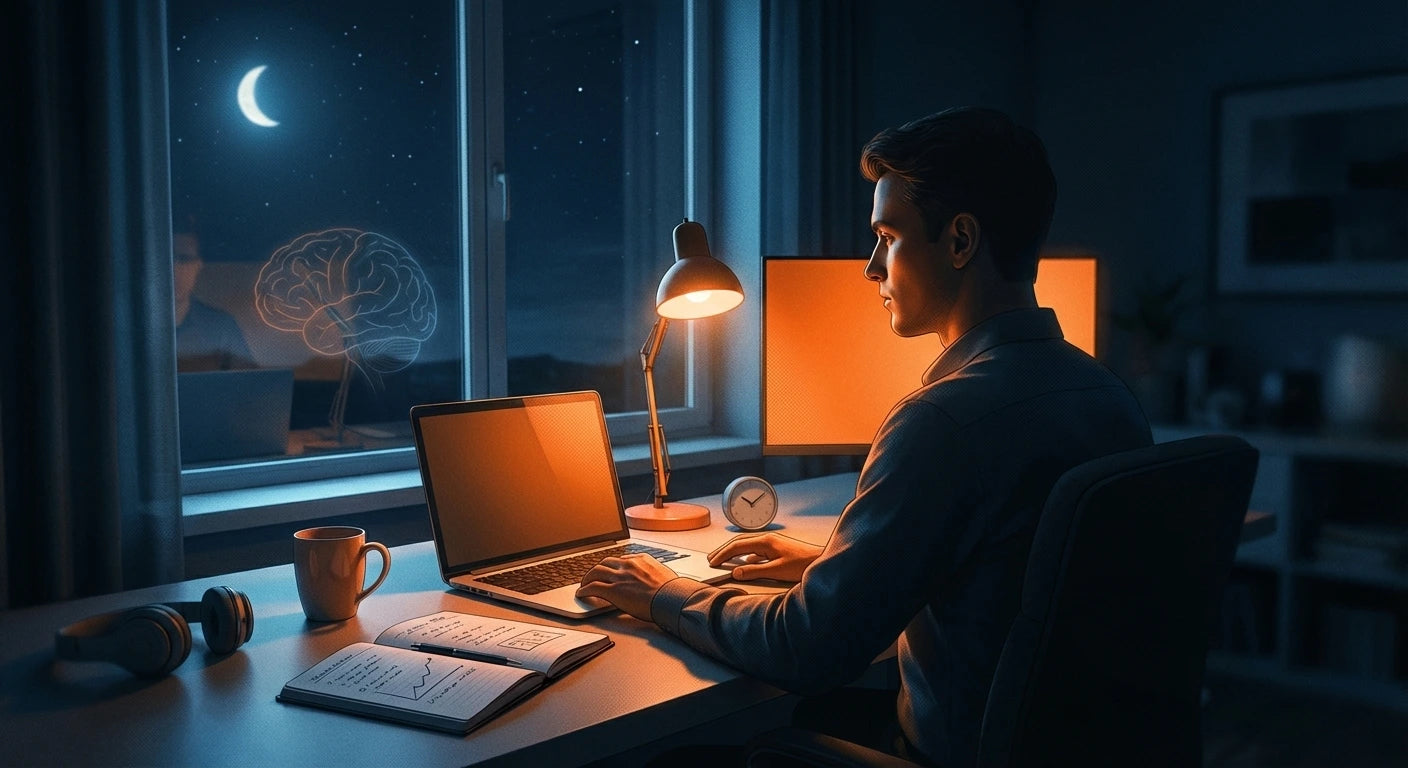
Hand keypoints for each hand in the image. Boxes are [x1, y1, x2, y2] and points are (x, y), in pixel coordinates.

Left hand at [576, 553, 678, 620]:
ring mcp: (619, 577)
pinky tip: (581, 593)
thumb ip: (654, 571)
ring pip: (595, 571)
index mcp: (641, 560)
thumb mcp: (665, 574)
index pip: (621, 559)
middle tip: (593, 576)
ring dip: (587, 578)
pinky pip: (593, 587)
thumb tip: (653, 576)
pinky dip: (584, 589)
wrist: (670, 599)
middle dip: (597, 569)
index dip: (612, 565)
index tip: (610, 570)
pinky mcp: (613, 590)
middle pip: (605, 562)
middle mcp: (628, 565)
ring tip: (584, 584)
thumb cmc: (672, 591)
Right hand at [707, 532, 821, 582]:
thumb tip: (736, 572)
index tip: (712, 562)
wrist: (821, 561)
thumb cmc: (803, 565)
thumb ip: (755, 571)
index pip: (737, 546)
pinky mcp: (776, 549)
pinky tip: (744, 563)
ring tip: (722, 559)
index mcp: (765, 541)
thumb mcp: (777, 571)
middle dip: (724, 550)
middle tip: (711, 559)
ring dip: (733, 552)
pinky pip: (755, 550)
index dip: (723, 554)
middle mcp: (767, 539)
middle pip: (739, 542)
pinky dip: (744, 555)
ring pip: (746, 545)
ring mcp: (772, 543)